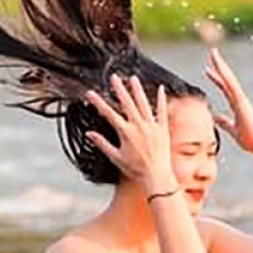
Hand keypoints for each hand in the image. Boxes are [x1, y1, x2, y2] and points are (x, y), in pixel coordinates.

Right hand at [84, 75, 176, 192]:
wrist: (156, 174)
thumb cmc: (135, 169)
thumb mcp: (115, 157)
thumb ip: (102, 144)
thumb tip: (89, 133)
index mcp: (125, 132)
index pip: (108, 113)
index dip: (98, 102)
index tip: (90, 93)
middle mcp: (138, 126)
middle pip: (127, 104)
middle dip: (119, 89)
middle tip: (114, 77)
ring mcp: (152, 126)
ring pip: (144, 104)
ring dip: (138, 90)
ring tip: (133, 78)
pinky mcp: (163, 128)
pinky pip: (162, 111)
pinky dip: (161, 100)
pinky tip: (160, 88)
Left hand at [205, 47, 252, 158]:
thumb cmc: (249, 139)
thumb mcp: (232, 130)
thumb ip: (224, 123)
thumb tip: (215, 117)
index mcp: (237, 104)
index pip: (224, 87)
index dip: (216, 78)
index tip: (207, 69)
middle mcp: (239, 99)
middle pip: (227, 78)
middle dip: (219, 65)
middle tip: (212, 52)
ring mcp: (241, 99)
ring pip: (229, 79)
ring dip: (221, 66)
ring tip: (214, 54)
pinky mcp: (242, 103)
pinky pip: (232, 87)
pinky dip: (226, 78)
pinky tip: (220, 69)